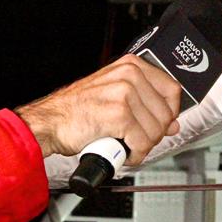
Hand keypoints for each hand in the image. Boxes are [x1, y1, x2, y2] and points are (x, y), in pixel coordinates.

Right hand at [15, 54, 181, 160]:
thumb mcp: (114, 96)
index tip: (161, 124)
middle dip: (155, 134)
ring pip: (156, 130)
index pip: (172, 90)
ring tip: (127, 145)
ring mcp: (124, 93)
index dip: (170, 113)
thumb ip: (145, 104)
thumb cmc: (76, 110)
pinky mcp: (118, 114)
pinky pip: (142, 143)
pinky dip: (135, 155)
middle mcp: (129, 75)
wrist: (49, 122)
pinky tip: (123, 152)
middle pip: (166, 113)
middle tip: (138, 139)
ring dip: (144, 146)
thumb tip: (172, 122)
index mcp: (131, 66)